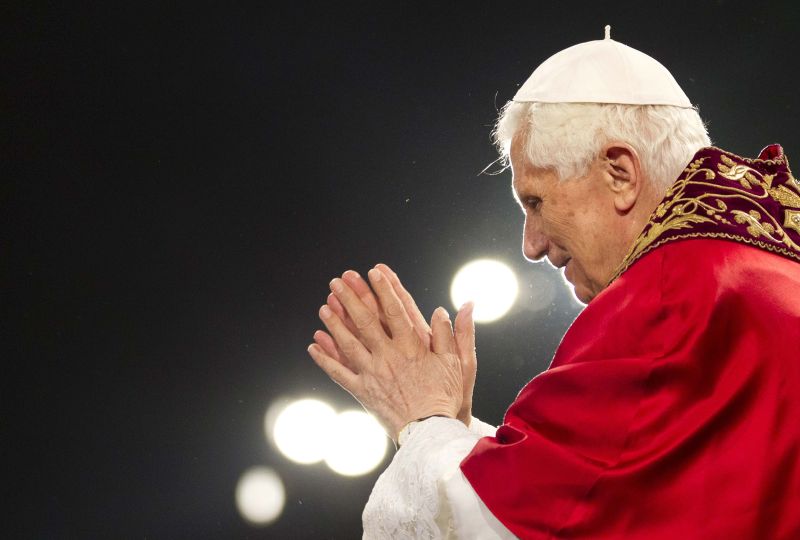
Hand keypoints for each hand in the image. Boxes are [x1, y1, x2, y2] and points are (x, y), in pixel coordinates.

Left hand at [308, 267, 462, 441]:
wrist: (430, 433)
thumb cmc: (446, 398)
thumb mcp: (459, 364)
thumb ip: (454, 334)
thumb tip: (447, 309)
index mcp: (412, 347)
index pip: (395, 310)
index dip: (384, 289)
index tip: (374, 272)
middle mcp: (389, 357)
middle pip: (366, 321)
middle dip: (351, 298)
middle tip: (338, 281)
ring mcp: (373, 374)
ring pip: (348, 343)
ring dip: (334, 323)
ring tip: (324, 306)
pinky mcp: (363, 391)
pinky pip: (339, 373)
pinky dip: (325, 359)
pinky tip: (313, 345)